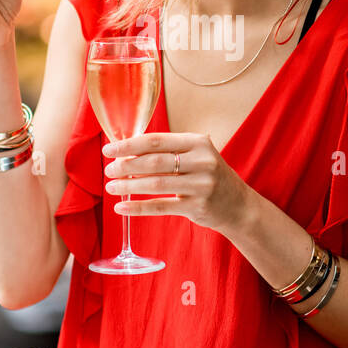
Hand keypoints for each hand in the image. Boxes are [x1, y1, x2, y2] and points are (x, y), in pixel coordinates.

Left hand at [101, 132, 255, 235]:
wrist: (238, 206)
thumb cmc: (208, 177)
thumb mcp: (196, 156)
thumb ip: (168, 151)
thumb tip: (127, 151)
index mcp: (198, 142)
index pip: (156, 140)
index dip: (129, 144)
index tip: (109, 149)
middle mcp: (202, 161)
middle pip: (155, 161)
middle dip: (126, 165)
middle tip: (108, 169)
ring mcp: (202, 185)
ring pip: (156, 183)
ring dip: (129, 185)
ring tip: (111, 187)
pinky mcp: (198, 207)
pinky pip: (161, 206)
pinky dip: (138, 206)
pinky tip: (122, 207)